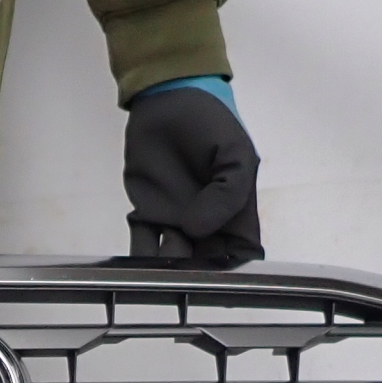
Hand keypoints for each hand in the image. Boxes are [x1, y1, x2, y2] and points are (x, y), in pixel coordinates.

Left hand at [123, 76, 261, 265]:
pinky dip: (140, 260)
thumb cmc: (209, 123)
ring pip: (174, 261)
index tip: (223, 277)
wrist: (165, 100)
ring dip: (168, 272)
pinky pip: (143, 245)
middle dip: (199, 277)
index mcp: (236, 212)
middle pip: (207, 265)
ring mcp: (176, 221)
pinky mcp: (146, 214)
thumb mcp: (235, 153)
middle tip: (188, 282)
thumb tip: (199, 230)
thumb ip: (228, 193)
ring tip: (162, 276)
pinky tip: (138, 268)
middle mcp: (207, 223)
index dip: (236, 270)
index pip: (242, 252)